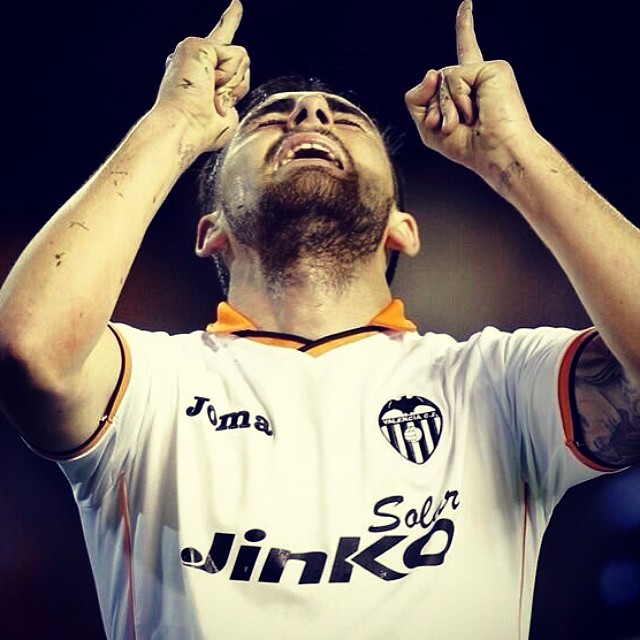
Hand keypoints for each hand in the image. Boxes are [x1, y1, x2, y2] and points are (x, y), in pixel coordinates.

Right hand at [154, 0, 249, 152]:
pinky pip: (236, 56)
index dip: (230, 21)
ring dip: (233, 85)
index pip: (220, 44)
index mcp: (198, 75)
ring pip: (241, 60)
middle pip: (240, 62)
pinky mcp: (198, 45)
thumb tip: (229, 98)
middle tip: (212, 104)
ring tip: (209, 96)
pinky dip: (229, 78)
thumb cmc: (201, 132)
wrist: (183, 129)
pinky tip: (209, 86)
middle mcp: (193, 58)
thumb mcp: (225, 116)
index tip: (237, 4)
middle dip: (237, 88)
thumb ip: (232, 100)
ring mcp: (194, 49)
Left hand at [405, 0, 533, 177]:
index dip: (465, 28)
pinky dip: (456, 99)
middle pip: (432, 81)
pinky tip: (474, 112)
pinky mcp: (493, 68)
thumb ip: (416, 100)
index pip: (462, 54)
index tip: (466, 5)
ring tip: (466, 121)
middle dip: (432, 109)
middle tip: (454, 128)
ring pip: (440, 78)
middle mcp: (478, 75)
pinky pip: (453, 77)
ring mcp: (486, 70)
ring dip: (444, 107)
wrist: (496, 153)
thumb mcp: (428, 128)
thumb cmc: (467, 146)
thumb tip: (431, 71)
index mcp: (468, 88)